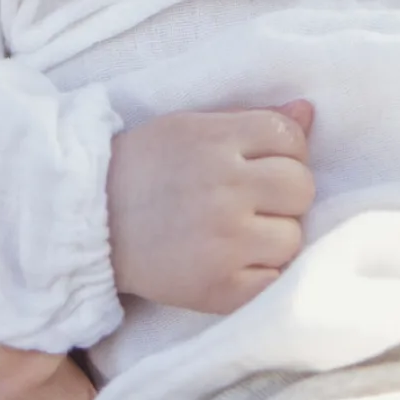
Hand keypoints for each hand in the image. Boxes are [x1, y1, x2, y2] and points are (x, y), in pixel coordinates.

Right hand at [107, 103, 314, 314]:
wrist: (91, 222)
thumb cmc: (145, 167)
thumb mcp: (192, 127)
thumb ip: (251, 119)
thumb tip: (308, 111)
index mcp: (216, 141)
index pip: (291, 137)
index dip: (284, 150)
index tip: (260, 163)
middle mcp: (225, 188)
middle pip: (300, 187)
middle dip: (283, 193)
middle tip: (253, 200)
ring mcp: (224, 241)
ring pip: (293, 237)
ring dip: (274, 235)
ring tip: (240, 233)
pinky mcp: (220, 288)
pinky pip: (275, 281)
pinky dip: (262, 274)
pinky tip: (236, 261)